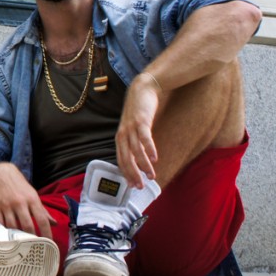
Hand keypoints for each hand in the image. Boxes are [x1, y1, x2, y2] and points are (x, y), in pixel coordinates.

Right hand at [0, 163, 54, 239]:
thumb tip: (55, 224)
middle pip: (27, 225)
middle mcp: (20, 202)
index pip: (42, 220)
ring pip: (13, 226)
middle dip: (32, 238)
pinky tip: (8, 237)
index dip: (46, 233)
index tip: (49, 244)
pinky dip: (4, 231)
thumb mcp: (33, 195)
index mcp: (32, 200)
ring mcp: (7, 205)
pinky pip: (0, 223)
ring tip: (21, 244)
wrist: (0, 174)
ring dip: (17, 237)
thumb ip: (43, 211)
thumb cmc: (20, 187)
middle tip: (34, 247)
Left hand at [115, 73, 161, 187]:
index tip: (133, 186)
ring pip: (136, 150)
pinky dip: (149, 149)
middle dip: (133, 174)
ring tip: (151, 175)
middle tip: (140, 186)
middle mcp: (123, 134)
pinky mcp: (141, 121)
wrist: (142, 89)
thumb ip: (135, 142)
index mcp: (120, 138)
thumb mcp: (133, 129)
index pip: (121, 160)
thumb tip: (141, 160)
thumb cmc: (139, 112)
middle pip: (126, 158)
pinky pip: (144, 137)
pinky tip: (154, 158)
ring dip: (143, 164)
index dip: (126, 173)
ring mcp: (131, 127)